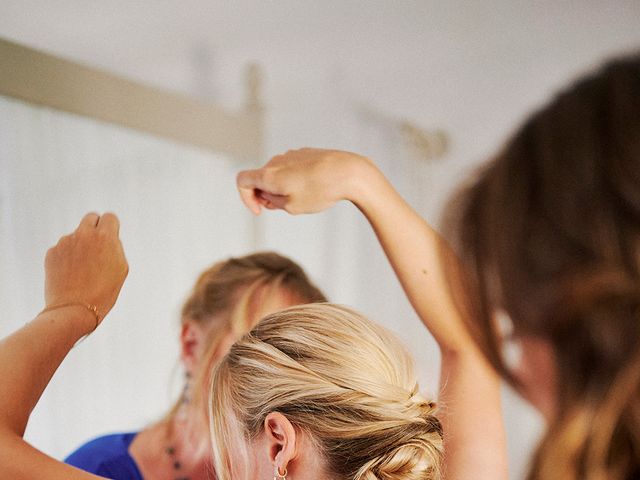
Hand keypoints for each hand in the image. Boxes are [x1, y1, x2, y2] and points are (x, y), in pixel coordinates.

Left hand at [44, 213, 128, 323]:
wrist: (75, 309)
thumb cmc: (103, 292)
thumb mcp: (121, 268)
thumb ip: (115, 246)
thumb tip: (108, 237)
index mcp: (105, 237)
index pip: (109, 217)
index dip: (111, 227)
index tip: (111, 236)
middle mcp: (84, 234)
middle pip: (90, 218)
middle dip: (95, 228)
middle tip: (97, 245)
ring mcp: (65, 242)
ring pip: (76, 236)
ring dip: (80, 246)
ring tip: (83, 270)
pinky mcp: (52, 252)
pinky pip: (62, 248)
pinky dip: (67, 257)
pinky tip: (71, 274)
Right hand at [237, 148, 375, 214]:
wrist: (348, 172)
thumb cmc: (321, 191)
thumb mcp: (293, 207)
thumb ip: (274, 202)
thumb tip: (268, 196)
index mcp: (269, 174)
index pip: (242, 181)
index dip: (246, 198)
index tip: (260, 210)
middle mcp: (276, 161)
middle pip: (260, 178)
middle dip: (266, 195)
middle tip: (284, 207)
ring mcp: (291, 155)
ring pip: (277, 173)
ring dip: (281, 187)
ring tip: (302, 198)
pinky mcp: (305, 154)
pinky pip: (291, 168)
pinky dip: (294, 179)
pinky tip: (313, 188)